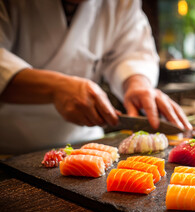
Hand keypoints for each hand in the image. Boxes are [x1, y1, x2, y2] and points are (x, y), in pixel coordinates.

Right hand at [0, 68, 118, 126]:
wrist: (59, 87)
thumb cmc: (81, 88)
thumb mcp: (95, 90)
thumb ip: (107, 103)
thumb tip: (118, 115)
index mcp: (94, 95)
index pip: (107, 112)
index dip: (113, 120)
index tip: (115, 123)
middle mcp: (84, 104)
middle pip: (100, 122)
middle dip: (103, 122)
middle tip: (103, 119)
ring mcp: (76, 111)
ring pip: (91, 124)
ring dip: (93, 122)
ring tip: (90, 113)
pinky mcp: (69, 117)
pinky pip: (82, 124)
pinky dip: (84, 121)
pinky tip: (81, 113)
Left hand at [123, 75, 191, 129]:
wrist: (140, 85)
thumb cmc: (134, 96)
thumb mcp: (128, 102)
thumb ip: (132, 113)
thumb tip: (133, 127)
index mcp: (146, 94)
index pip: (150, 106)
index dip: (153, 116)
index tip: (156, 127)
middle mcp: (158, 95)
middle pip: (166, 107)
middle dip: (173, 119)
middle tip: (178, 129)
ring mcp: (165, 97)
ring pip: (175, 108)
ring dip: (182, 119)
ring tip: (187, 129)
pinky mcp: (169, 101)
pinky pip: (177, 109)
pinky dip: (183, 118)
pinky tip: (187, 126)